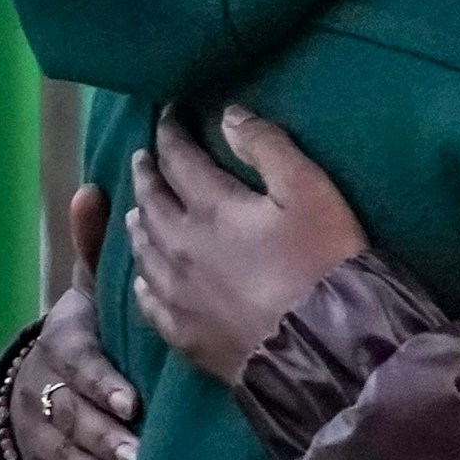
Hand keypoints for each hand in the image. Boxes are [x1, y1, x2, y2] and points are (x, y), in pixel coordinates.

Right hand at [9, 183, 142, 459]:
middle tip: (138, 455)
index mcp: (60, 342)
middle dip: (103, 436)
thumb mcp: (85, 290)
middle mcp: (41, 387)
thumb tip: (94, 189)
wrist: (37, 378)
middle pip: (70, 414)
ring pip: (61, 452)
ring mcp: (36, 428)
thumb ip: (91, 247)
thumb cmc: (83, 329)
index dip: (101, 383)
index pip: (77, 363)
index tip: (131, 402)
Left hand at [129, 105, 370, 385]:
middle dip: (146, 173)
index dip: (171, 131)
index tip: (169, 113)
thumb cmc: (322, 261)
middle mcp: (180, 246)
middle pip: (150, 201)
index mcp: (210, 207)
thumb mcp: (309, 190)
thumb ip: (267, 147)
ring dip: (138, 221)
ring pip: (143, 248)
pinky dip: (142, 278)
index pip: (178, 158)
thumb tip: (228, 115)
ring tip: (136, 208)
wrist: (322, 346)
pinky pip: (148, 300)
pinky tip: (144, 277)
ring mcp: (176, 293)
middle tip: (143, 157)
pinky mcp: (183, 334)